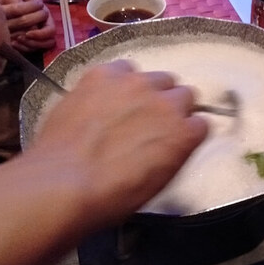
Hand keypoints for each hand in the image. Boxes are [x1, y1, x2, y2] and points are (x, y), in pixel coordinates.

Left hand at [0, 0, 55, 51]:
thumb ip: (31, 1)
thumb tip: (37, 8)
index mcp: (47, 18)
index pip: (50, 31)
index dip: (41, 34)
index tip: (28, 33)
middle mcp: (45, 27)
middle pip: (46, 43)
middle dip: (33, 43)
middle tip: (20, 38)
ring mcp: (38, 34)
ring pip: (38, 47)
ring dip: (27, 46)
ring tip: (15, 41)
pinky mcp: (30, 39)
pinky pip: (29, 49)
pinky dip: (22, 48)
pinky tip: (13, 43)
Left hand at [29, 60, 208, 227]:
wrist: (63, 183)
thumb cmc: (113, 196)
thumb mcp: (159, 181)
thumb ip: (174, 152)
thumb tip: (173, 142)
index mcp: (186, 133)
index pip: (200, 123)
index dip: (185, 132)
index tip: (172, 141)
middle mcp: (169, 102)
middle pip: (183, 94)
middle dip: (171, 108)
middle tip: (149, 124)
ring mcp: (137, 83)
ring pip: (156, 78)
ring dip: (147, 92)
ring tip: (125, 108)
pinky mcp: (105, 74)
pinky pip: (123, 68)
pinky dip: (118, 80)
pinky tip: (104, 97)